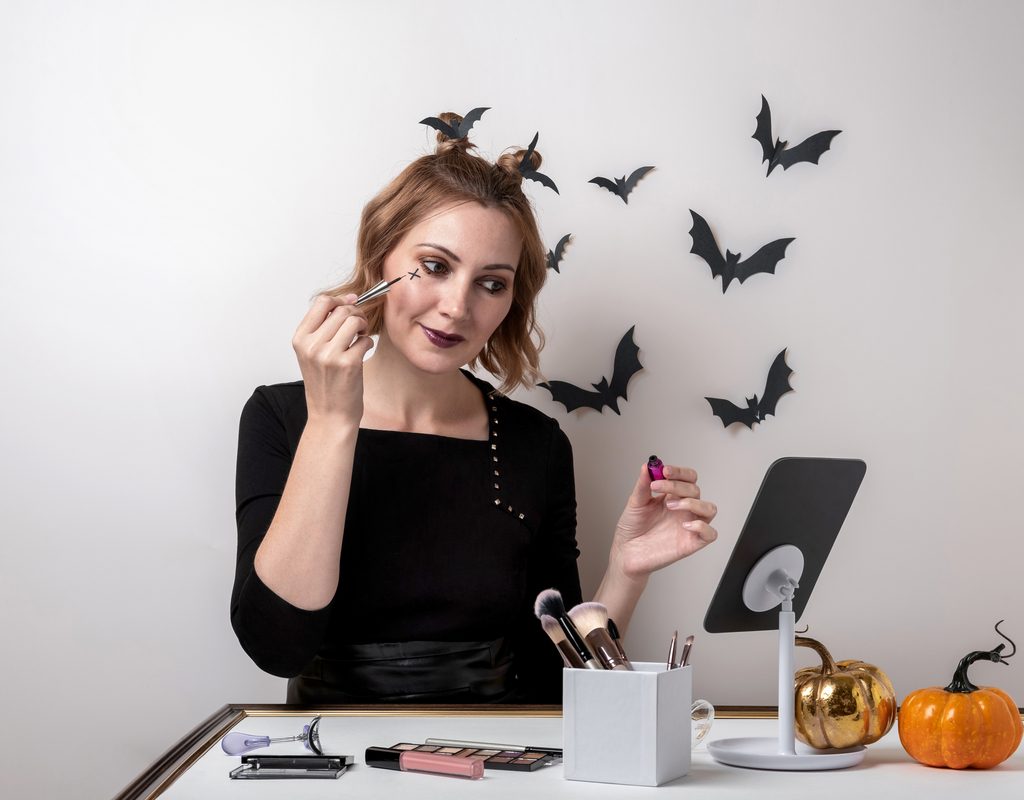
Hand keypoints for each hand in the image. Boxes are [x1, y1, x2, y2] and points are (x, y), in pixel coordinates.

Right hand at [292, 294, 372, 425]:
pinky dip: (368, 342)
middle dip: (356, 314)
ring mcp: (329, 355)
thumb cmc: (324, 384)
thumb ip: (323, 328)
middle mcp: (312, 345)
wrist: (330, 415)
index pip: (321, 302)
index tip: (351, 302)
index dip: (340, 299)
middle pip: (341, 310)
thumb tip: (348, 299)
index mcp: (300, 339)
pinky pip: (365, 339)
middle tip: (359, 326)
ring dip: (363, 326)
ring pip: (354, 320)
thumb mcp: (312, 353)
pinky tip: (362, 352)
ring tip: (360, 337)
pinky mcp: (348, 364)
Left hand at [610, 462, 717, 579]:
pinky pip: (710, 533)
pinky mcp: (691, 543)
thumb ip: (643, 485)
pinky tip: (684, 525)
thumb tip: (647, 466)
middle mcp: (683, 509)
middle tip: (657, 486)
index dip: (679, 472)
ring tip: (670, 506)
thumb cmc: (632, 528)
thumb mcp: (635, 503)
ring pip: (710, 509)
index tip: (665, 470)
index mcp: (672, 496)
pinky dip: (702, 527)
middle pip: (695, 489)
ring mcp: (689, 525)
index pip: (687, 478)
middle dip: (677, 485)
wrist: (626, 552)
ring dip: (692, 503)